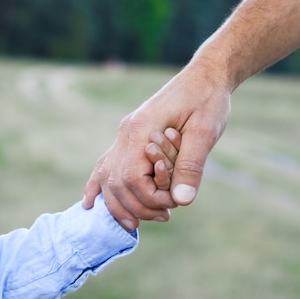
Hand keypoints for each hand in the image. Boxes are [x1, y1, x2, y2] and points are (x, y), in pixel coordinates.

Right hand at [83, 62, 230, 229]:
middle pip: (115, 182)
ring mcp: (125, 134)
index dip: (148, 199)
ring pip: (106, 177)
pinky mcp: (130, 137)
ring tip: (138, 223)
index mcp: (141, 129)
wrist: (206, 76)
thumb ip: (191, 165)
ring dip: (119, 203)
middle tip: (164, 217)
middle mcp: (126, 133)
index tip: (172, 205)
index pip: (131, 177)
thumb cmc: (208, 99)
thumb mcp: (206, 131)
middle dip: (136, 207)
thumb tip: (182, 201)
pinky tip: (91, 204)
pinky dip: (98, 186)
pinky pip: (106, 165)